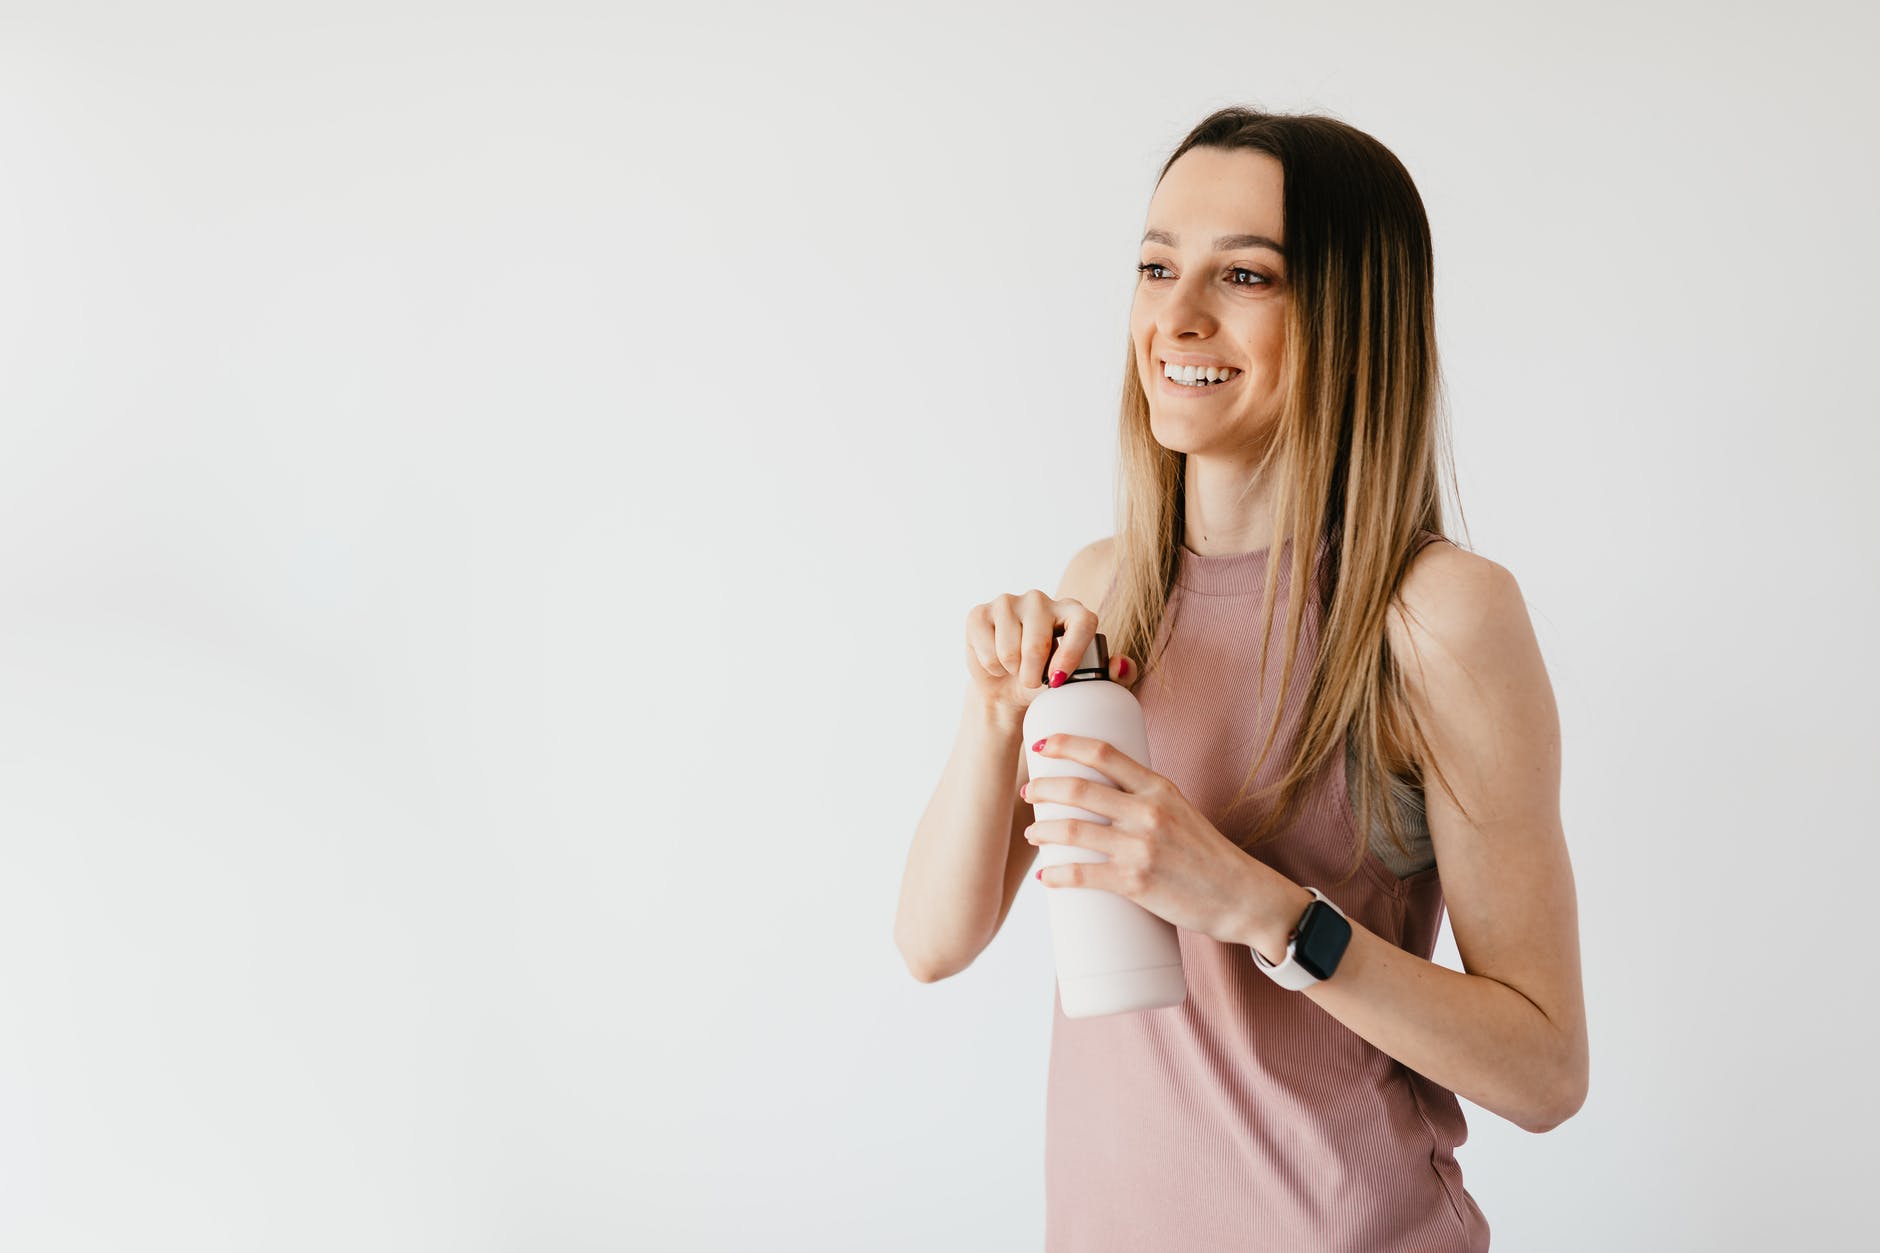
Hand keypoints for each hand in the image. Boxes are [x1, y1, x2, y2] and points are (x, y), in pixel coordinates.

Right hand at [962, 591, 1137, 715]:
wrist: (1008, 687)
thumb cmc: (1050, 682)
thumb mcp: (1085, 683)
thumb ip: (1113, 676)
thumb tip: (1119, 665)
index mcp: (1073, 611)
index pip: (1082, 622)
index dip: (1072, 652)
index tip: (1059, 679)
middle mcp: (1041, 600)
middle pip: (1038, 641)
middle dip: (1033, 674)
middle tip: (1033, 681)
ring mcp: (1008, 602)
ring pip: (1008, 648)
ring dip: (1011, 670)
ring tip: (1015, 668)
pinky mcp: (980, 613)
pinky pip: (985, 647)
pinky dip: (990, 665)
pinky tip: (995, 661)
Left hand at [1023, 732, 1304, 948]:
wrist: (1242, 896)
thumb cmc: (1208, 855)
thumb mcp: (1180, 810)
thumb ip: (1144, 799)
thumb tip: (1100, 795)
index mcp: (1159, 788)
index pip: (1105, 753)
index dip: (1067, 744)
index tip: (1043, 745)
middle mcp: (1148, 812)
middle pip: (1079, 789)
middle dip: (1043, 789)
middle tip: (1029, 794)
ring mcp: (1141, 848)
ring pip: (1072, 830)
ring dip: (1041, 831)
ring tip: (1032, 834)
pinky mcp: (1136, 883)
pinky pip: (1082, 874)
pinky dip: (1056, 874)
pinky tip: (1046, 876)